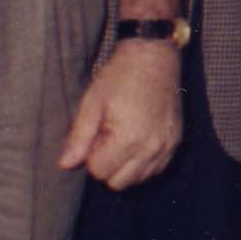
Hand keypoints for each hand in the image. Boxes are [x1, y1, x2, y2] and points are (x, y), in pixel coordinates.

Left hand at [56, 38, 182, 188]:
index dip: (91, 154)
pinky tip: (137, 139)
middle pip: (118, 183)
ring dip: (125, 166)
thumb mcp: (92, 103)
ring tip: (123, 136)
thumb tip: (65, 165)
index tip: (96, 132)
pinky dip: (143, 163)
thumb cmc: (120, 76)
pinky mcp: (176, 143)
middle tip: (108, 135)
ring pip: (137, 180)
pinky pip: (155, 170)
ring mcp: (167, 147)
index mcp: (129, 139)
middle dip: (107, 165)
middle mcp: (151, 149)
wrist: (154, 56)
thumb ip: (79, 137)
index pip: (99, 172)